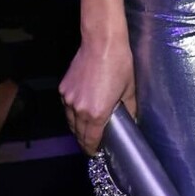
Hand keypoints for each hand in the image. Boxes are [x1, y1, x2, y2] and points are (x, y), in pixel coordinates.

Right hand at [60, 40, 136, 154]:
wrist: (102, 42)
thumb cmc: (119, 64)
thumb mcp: (129, 89)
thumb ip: (129, 109)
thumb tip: (131, 120)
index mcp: (96, 113)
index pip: (90, 140)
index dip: (92, 149)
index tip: (95, 153)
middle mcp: (79, 109)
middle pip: (78, 133)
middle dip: (84, 141)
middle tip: (92, 143)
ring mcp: (69, 98)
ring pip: (70, 121)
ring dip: (77, 127)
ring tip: (86, 129)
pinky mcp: (64, 88)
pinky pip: (67, 107)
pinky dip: (72, 112)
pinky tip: (81, 110)